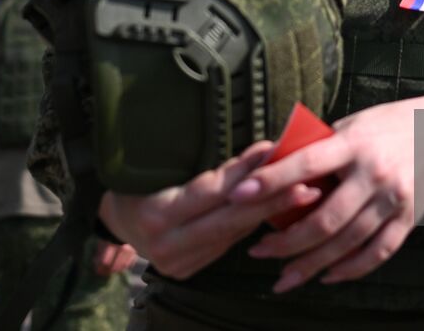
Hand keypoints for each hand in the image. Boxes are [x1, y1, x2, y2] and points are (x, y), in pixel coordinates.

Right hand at [98, 140, 322, 280]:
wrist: (114, 219)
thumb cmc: (138, 181)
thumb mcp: (157, 165)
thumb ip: (207, 170)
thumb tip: (260, 152)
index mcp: (156, 214)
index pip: (210, 192)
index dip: (245, 173)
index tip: (275, 153)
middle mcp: (166, 244)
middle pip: (229, 219)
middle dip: (272, 202)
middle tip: (309, 186)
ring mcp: (177, 263)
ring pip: (232, 234)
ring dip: (268, 212)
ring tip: (302, 193)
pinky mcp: (187, 271)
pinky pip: (226, 244)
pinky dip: (250, 225)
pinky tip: (276, 210)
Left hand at [232, 95, 423, 292]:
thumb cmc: (386, 124)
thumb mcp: (351, 124)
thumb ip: (320, 148)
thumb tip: (273, 167)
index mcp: (354, 143)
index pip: (307, 163)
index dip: (271, 179)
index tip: (240, 194)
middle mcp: (374, 172)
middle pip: (326, 217)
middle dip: (287, 241)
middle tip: (258, 252)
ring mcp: (394, 197)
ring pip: (348, 241)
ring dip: (312, 264)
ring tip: (284, 277)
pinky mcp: (410, 216)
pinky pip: (378, 251)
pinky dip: (352, 269)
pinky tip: (328, 276)